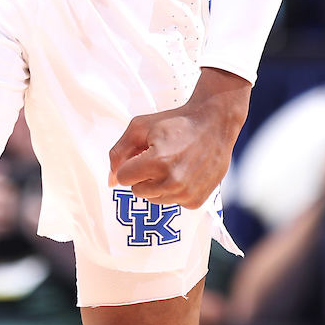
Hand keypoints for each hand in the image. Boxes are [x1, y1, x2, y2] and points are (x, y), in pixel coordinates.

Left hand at [108, 67, 249, 207]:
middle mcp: (172, 182)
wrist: (213, 124)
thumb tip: (110, 181)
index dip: (130, 163)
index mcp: (157, 162)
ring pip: (154, 199)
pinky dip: (174, 191)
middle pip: (137, 191)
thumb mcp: (140, 127)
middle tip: (159, 156)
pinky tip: (185, 173)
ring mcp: (186, 194)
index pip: (124, 178)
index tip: (143, 153)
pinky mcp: (196, 201)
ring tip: (173, 164)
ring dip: (157, 184)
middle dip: (142, 175)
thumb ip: (119, 153)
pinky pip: (172, 202)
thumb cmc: (175, 122)